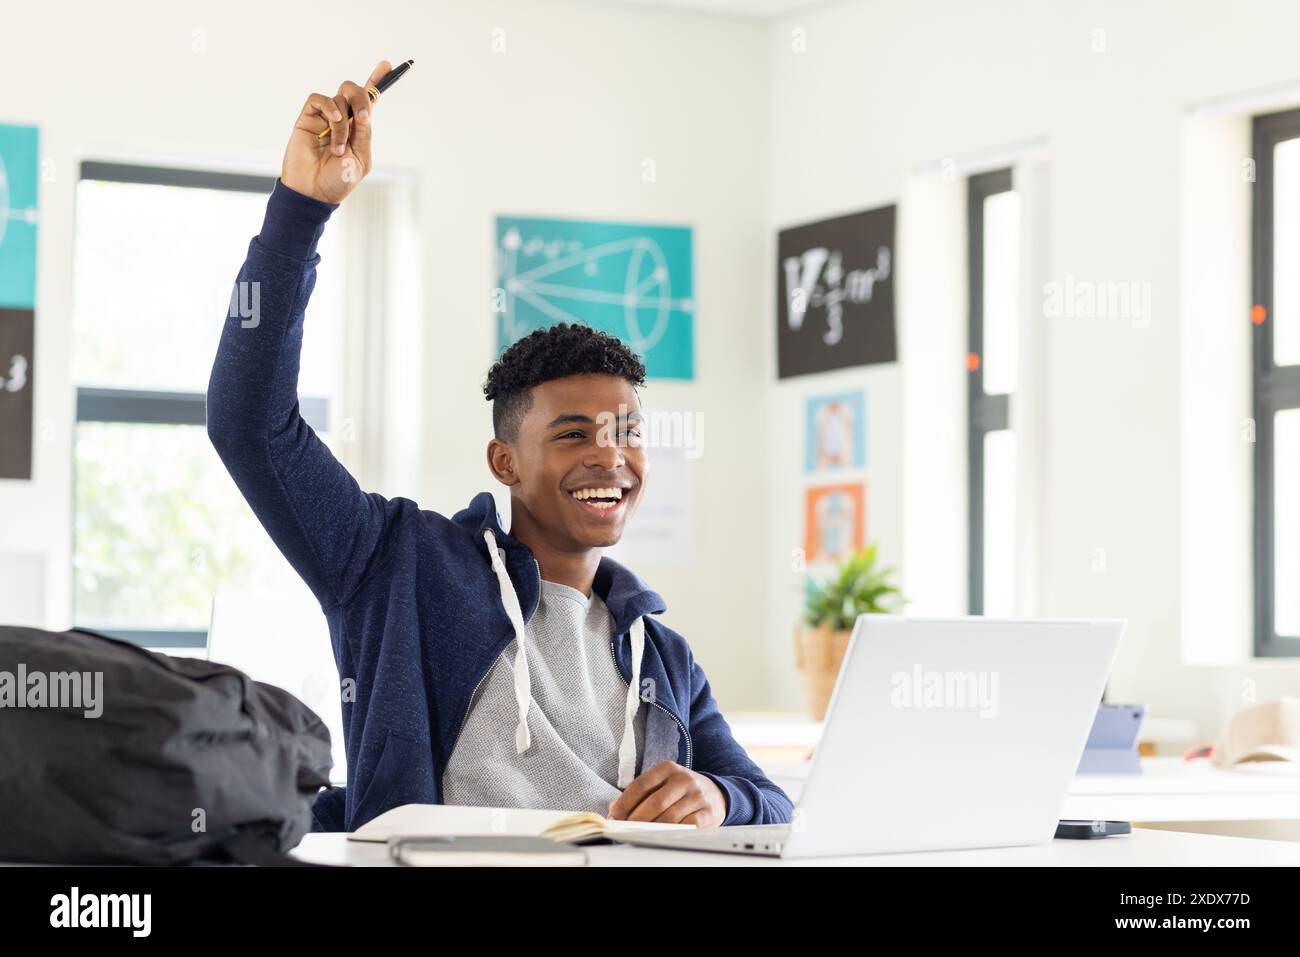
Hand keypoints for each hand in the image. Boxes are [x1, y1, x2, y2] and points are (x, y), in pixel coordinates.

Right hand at [281, 59, 390, 203]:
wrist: (313, 193)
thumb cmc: (338, 181)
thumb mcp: (361, 159)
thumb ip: (364, 134)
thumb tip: (365, 112)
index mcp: (359, 129)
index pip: (369, 100)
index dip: (377, 81)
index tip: (388, 65)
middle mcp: (342, 119)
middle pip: (354, 90)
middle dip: (363, 97)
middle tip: (364, 117)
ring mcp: (324, 117)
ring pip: (339, 99)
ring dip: (343, 125)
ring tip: (338, 149)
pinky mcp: (307, 118)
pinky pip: (320, 99)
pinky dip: (330, 108)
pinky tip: (333, 123)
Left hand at [607, 761, 727, 826]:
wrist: (715, 794)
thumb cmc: (680, 790)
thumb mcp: (662, 783)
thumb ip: (640, 793)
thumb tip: (614, 810)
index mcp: (668, 768)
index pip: (641, 785)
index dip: (625, 802)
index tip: (614, 815)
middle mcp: (684, 779)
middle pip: (655, 802)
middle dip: (636, 819)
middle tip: (625, 828)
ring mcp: (697, 796)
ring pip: (669, 817)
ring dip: (651, 829)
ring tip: (640, 834)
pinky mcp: (707, 813)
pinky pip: (685, 827)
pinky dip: (671, 833)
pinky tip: (662, 835)